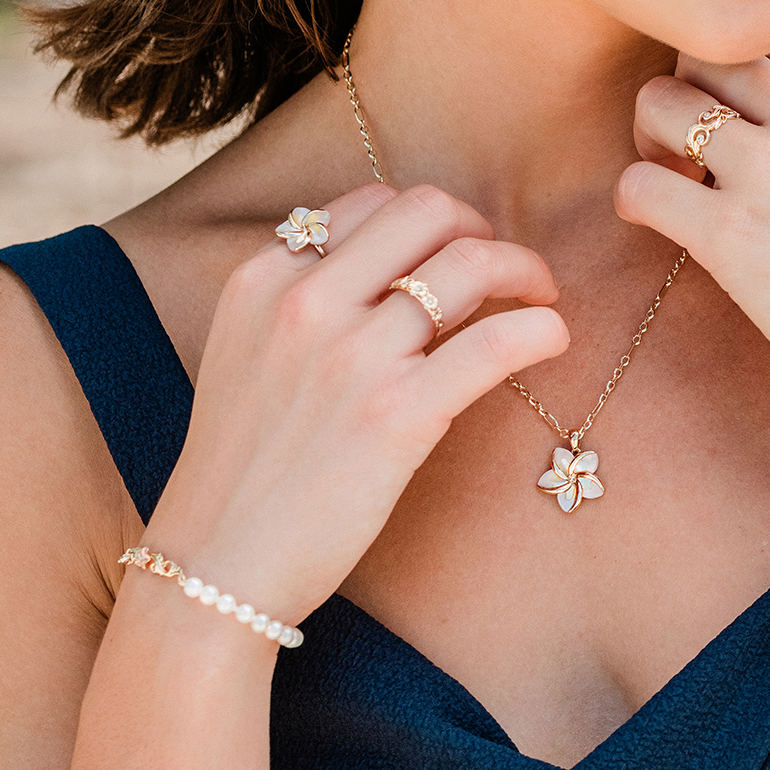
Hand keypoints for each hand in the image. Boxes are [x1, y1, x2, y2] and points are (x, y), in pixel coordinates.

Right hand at [148, 183, 568, 620]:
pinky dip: (541, 329)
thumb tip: (389, 270)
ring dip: (524, 269)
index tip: (450, 252)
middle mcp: (304, 301)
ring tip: (539, 298)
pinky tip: (552, 340)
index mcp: (264, 278)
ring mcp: (352, 356)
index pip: (369, 202)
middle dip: (480, 227)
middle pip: (427, 210)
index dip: (427, 220)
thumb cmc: (240, 470)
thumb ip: (301, 301)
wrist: (217, 567)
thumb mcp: (244, 354)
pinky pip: (497, 340)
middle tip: (503, 269)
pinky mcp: (397, 415)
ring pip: (470, 263)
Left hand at [615, 24, 769, 426]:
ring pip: (658, 102)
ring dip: (651, 136)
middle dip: (685, 88)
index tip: (736, 103)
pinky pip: (639, 184)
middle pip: (703, 52)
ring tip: (674, 176)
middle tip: (688, 139)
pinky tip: (657, 220)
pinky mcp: (731, 233)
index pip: (768, 26)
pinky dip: (635, 198)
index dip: (738, 61)